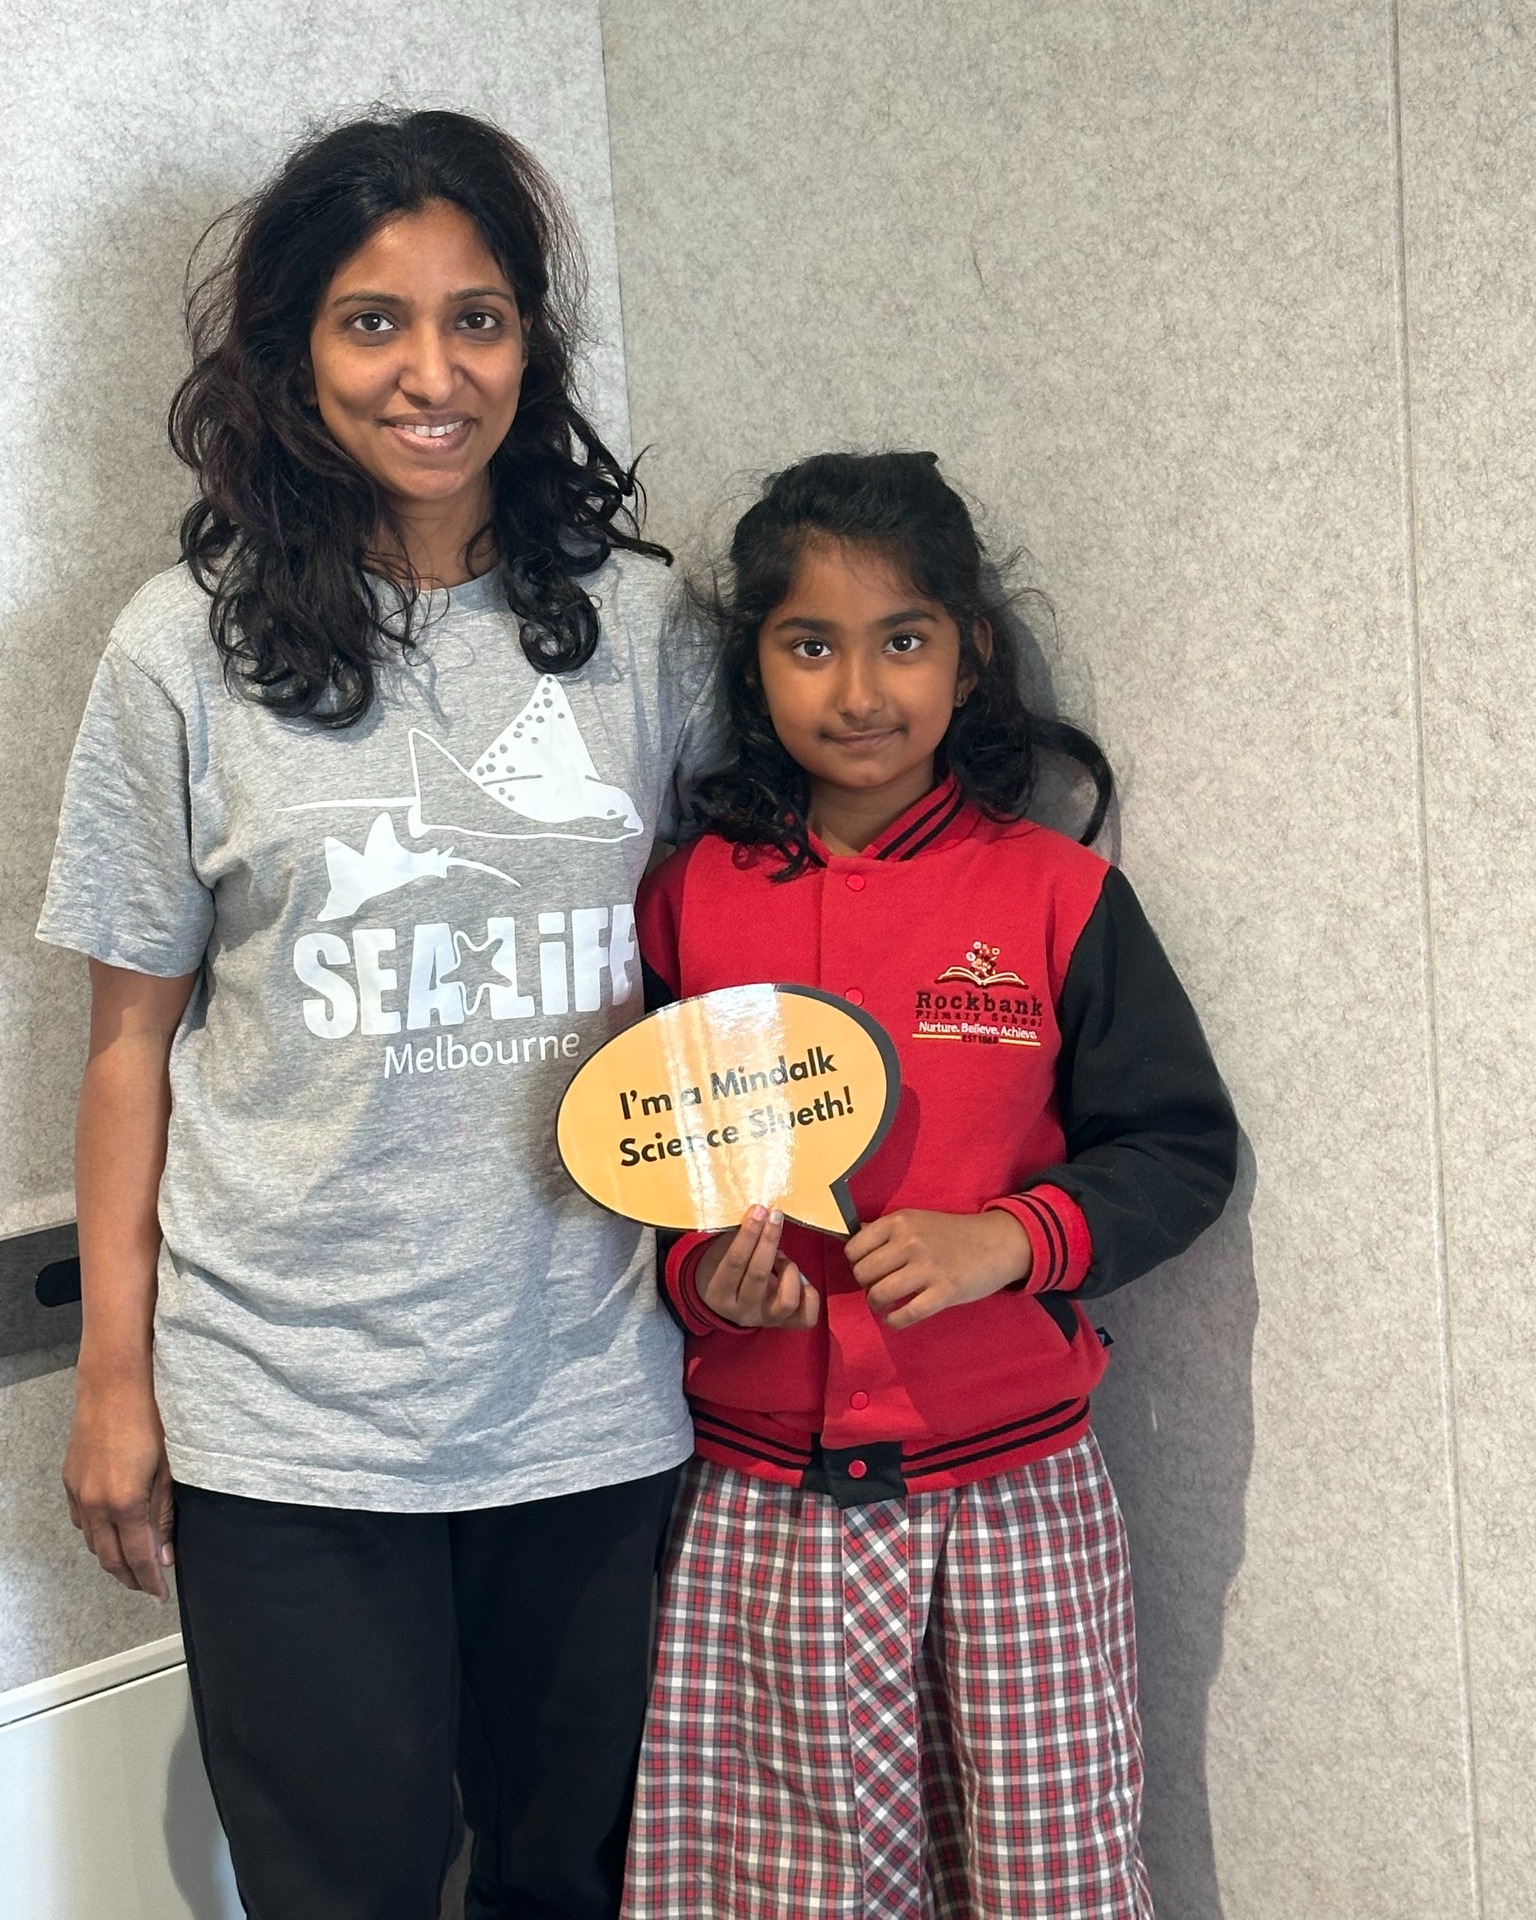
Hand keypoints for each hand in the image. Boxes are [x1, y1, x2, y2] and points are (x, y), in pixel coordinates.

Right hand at [63, 1372, 174, 1601]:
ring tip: (134, 1565)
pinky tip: (112, 1534)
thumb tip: (165, 1556)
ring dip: (113, 1559)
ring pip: (93, 1543)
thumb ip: (165, 1515)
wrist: (114, 1385)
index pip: (138, 1558)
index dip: (150, 1580)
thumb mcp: (168, 1470)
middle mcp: (96, 1505)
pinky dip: (98, 1536)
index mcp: (125, 1503)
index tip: (161, 1595)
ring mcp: (78, 1493)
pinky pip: (81, 1522)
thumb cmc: (151, 1420)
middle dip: (130, 1577)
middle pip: (111, 1558)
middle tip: (148, 1586)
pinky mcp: (70, 1481)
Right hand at [694, 1207, 820, 1329]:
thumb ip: (736, 1236)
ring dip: (789, 1269)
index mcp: (719, 1292)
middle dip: (769, 1240)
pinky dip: (809, 1293)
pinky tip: (800, 1278)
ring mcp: (765, 1319)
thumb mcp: (719, 1252)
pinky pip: (806, 1316)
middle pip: (759, 1275)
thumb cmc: (721, 1267)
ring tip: (783, 1258)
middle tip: (775, 1216)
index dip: (748, 1234)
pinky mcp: (784, 1324)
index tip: (758, 1210)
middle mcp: (742, 1311)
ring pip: (787, 1300)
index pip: (735, 1261)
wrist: (719, 1302)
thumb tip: (759, 1212)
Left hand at [844, 1209, 1031, 1329]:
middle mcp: (910, 1241)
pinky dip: (894, 1321)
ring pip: (878, 1294)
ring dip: (877, 1304)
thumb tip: (850, 1243)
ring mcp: (928, 1267)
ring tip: (885, 1303)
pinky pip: (905, 1314)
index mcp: (900, 1221)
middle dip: (866, 1284)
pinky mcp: (944, 1292)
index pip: (854, 1248)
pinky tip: (896, 1318)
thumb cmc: (951, 1234)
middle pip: (862, 1273)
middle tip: (879, 1285)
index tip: (869, 1267)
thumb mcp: (917, 1221)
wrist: (996, 1243)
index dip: (857, 1262)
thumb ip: (886, 1232)